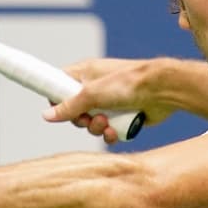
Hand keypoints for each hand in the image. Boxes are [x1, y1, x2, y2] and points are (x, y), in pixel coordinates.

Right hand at [43, 58, 174, 143]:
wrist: (161, 90)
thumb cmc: (127, 83)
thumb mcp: (92, 94)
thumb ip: (68, 106)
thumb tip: (46, 116)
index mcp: (85, 74)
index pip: (59, 86)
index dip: (57, 100)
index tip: (59, 111)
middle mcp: (95, 88)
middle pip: (74, 111)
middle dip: (81, 120)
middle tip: (89, 119)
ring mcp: (109, 103)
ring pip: (91, 123)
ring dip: (96, 128)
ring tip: (107, 124)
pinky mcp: (122, 116)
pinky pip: (108, 130)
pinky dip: (110, 134)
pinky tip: (116, 132)